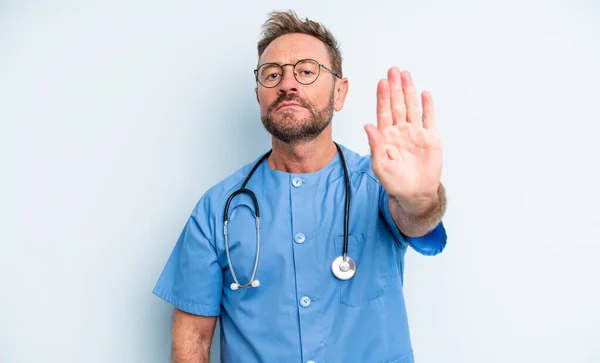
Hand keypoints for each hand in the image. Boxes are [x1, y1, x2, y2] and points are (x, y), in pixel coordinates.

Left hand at [364, 67, 442, 214]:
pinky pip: (429, 119)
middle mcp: (400, 131)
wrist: (415, 193)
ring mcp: (415, 133)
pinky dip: (427, 106)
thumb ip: (375, 145)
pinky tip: (424, 94)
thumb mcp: (380, 165)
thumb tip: (367, 126)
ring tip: (406, 75)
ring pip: (412, 107)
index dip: (382, 97)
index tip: (382, 82)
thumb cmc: (395, 181)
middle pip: (397, 104)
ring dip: (409, 91)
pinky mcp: (430, 138)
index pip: (384, 112)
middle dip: (395, 87)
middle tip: (393, 70)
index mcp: (386, 136)